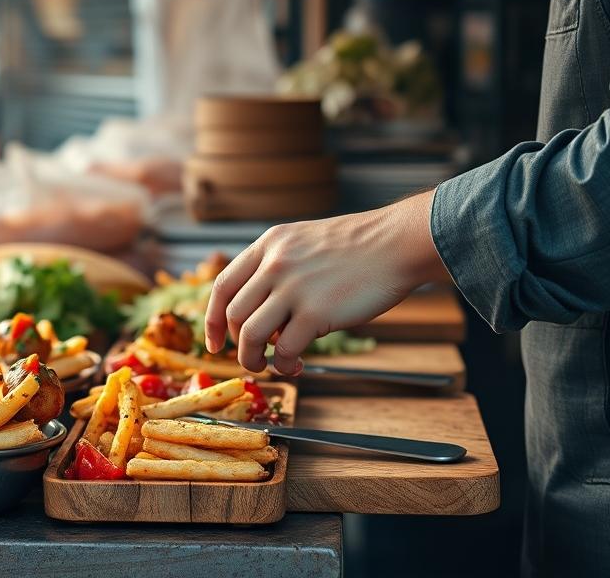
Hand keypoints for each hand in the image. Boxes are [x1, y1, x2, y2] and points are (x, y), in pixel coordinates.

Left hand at [204, 190, 448, 375]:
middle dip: (236, 345)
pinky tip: (296, 365)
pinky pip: (283, 349)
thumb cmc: (358, 247)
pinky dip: (283, 365)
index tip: (214, 342)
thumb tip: (261, 314)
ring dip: (252, 359)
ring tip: (267, 367)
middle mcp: (274, 264)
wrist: (397, 243)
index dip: (212, 319)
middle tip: (251, 359)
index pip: (222, 286)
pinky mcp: (315, 312)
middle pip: (233, 315)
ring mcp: (293, 288)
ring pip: (250, 335)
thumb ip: (278, 267)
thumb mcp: (305, 241)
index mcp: (269, 245)